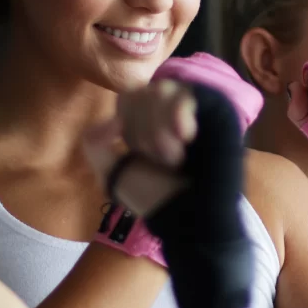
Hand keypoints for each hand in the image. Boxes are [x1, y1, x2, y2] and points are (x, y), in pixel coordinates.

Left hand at [84, 80, 194, 216]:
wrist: (188, 216)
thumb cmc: (153, 197)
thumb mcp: (111, 173)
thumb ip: (94, 143)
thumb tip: (114, 120)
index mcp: (146, 120)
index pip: (128, 97)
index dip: (130, 125)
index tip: (140, 153)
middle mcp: (169, 109)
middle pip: (144, 93)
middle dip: (146, 133)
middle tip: (163, 163)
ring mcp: (192, 108)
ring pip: (164, 91)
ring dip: (161, 130)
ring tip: (175, 160)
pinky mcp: (213, 111)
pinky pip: (188, 95)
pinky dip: (179, 113)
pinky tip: (185, 136)